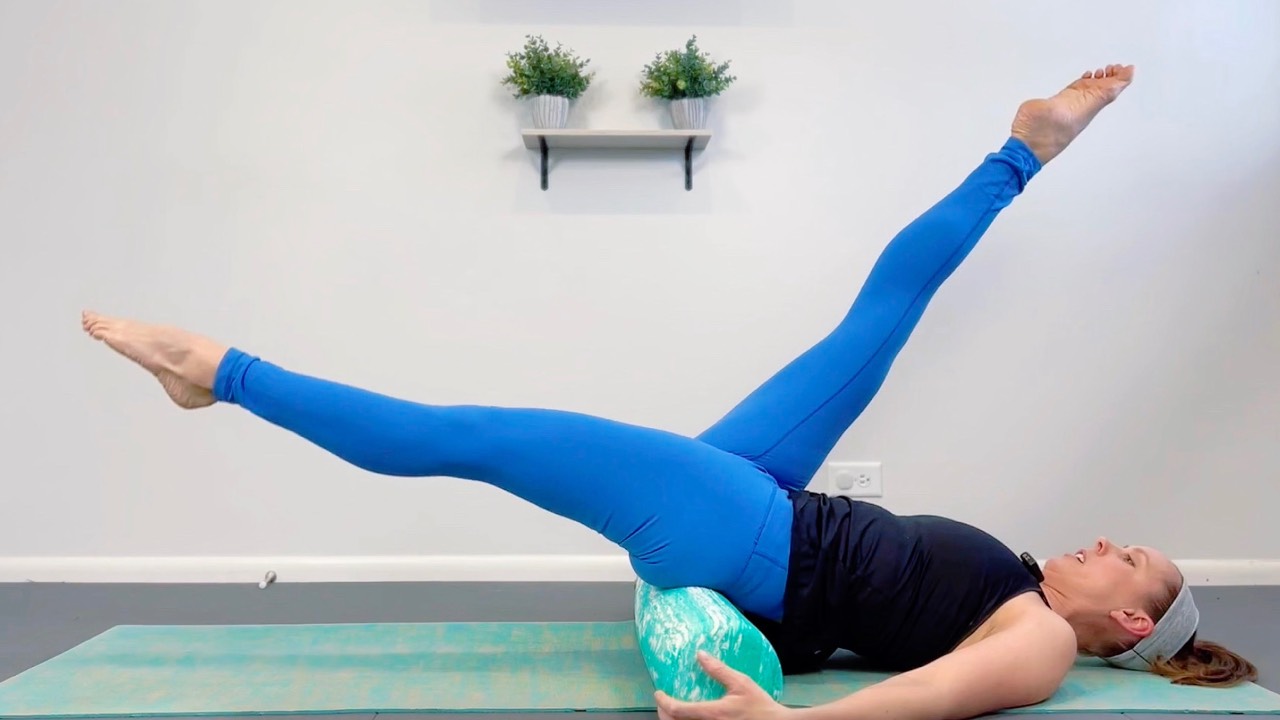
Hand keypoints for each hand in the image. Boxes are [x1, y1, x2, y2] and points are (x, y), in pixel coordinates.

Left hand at [654, 651, 791, 719]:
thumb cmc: (760, 706)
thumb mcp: (741, 683)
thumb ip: (719, 670)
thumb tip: (701, 654)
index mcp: (713, 713)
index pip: (678, 710)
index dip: (663, 701)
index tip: (659, 693)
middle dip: (663, 713)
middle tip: (662, 702)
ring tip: (672, 710)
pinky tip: (687, 717)